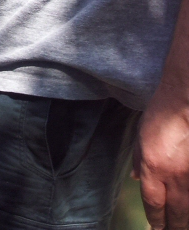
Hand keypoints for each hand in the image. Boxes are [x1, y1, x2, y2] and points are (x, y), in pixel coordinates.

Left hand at [135, 80, 188, 229]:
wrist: (185, 102)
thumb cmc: (162, 115)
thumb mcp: (140, 137)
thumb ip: (138, 161)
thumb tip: (135, 179)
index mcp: (154, 168)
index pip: (154, 203)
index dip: (155, 219)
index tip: (155, 227)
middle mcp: (176, 176)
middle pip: (176, 212)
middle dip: (173, 227)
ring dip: (186, 219)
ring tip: (182, 226)